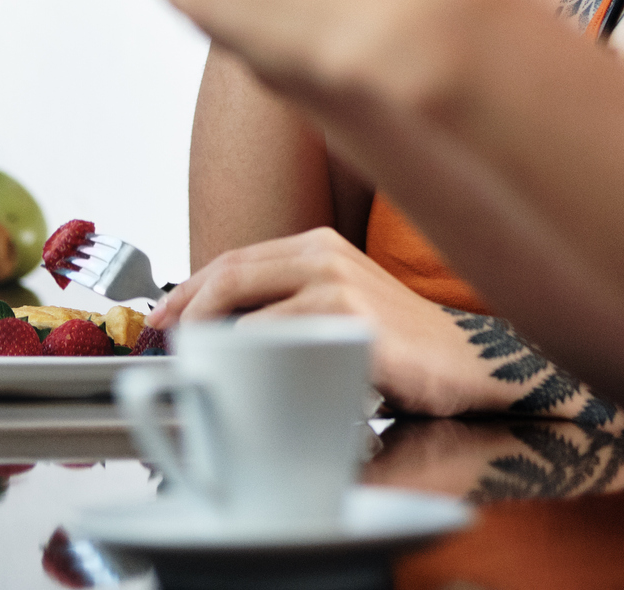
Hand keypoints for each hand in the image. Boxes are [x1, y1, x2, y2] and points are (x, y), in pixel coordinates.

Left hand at [151, 227, 496, 416]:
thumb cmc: (397, 343)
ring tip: (199, 367)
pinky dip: (245, 358)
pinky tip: (242, 378)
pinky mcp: (346, 317)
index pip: (234, 258)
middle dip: (184, 310)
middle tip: (165, 344)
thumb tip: (219, 331)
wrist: (462, 361)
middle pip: (229, 274)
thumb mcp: (337, 306)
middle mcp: (323, 253)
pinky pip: (271, 337)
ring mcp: (335, 282)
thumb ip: (287, 304)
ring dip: (208, 339)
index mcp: (318, 244)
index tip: (162, 319)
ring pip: (242, 303)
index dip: (188, 289)